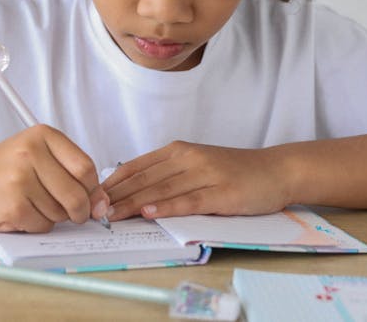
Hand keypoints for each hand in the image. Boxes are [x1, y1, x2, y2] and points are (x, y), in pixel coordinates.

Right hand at [0, 125, 107, 232]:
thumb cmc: (1, 170)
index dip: (92, 189)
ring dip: (52, 217)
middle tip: (68, 212)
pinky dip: (36, 225)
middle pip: (78, 193)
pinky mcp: (12, 205)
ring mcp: (20, 179)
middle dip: (78, 211)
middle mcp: (31, 152)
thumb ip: (70, 175)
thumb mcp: (36, 156)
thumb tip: (102, 205)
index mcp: (42, 135)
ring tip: (31, 204)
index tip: (88, 198)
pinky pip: (43, 225)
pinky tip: (20, 213)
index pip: (86, 167)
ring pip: (61, 213)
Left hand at [102, 141, 292, 219]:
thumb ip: (168, 174)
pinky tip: (149, 213)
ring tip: (112, 215)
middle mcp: (188, 158)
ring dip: (133, 204)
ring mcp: (205, 174)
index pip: (137, 166)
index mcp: (178, 151)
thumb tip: (131, 190)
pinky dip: (167, 207)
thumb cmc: (233, 171)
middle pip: (145, 179)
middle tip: (93, 210)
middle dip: (116, 196)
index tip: (91, 195)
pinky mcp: (222, 193)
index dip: (113, 182)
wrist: (275, 170)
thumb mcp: (196, 165)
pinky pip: (189, 201)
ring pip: (162, 190)